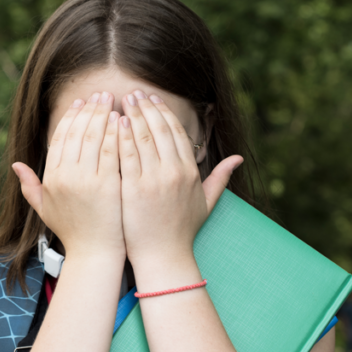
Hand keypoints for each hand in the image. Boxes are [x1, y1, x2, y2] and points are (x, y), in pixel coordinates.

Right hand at [13, 92, 125, 262]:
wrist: (94, 254)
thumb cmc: (73, 232)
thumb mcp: (45, 209)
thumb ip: (29, 186)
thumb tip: (15, 165)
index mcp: (50, 179)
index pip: (60, 138)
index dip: (70, 117)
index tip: (80, 103)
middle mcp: (65, 177)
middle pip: (77, 132)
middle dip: (89, 109)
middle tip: (101, 94)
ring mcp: (86, 181)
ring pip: (94, 137)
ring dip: (104, 114)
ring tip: (113, 100)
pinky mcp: (107, 185)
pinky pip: (112, 150)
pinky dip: (117, 132)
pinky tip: (123, 120)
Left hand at [119, 90, 242, 268]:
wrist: (164, 257)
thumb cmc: (182, 232)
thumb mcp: (206, 203)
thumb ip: (220, 177)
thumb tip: (238, 158)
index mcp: (190, 172)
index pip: (177, 133)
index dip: (164, 113)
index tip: (153, 100)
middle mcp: (174, 173)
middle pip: (159, 130)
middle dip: (146, 108)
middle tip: (134, 93)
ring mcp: (154, 180)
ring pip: (142, 138)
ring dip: (132, 117)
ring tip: (122, 101)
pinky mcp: (133, 189)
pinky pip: (126, 156)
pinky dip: (120, 137)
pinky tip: (113, 124)